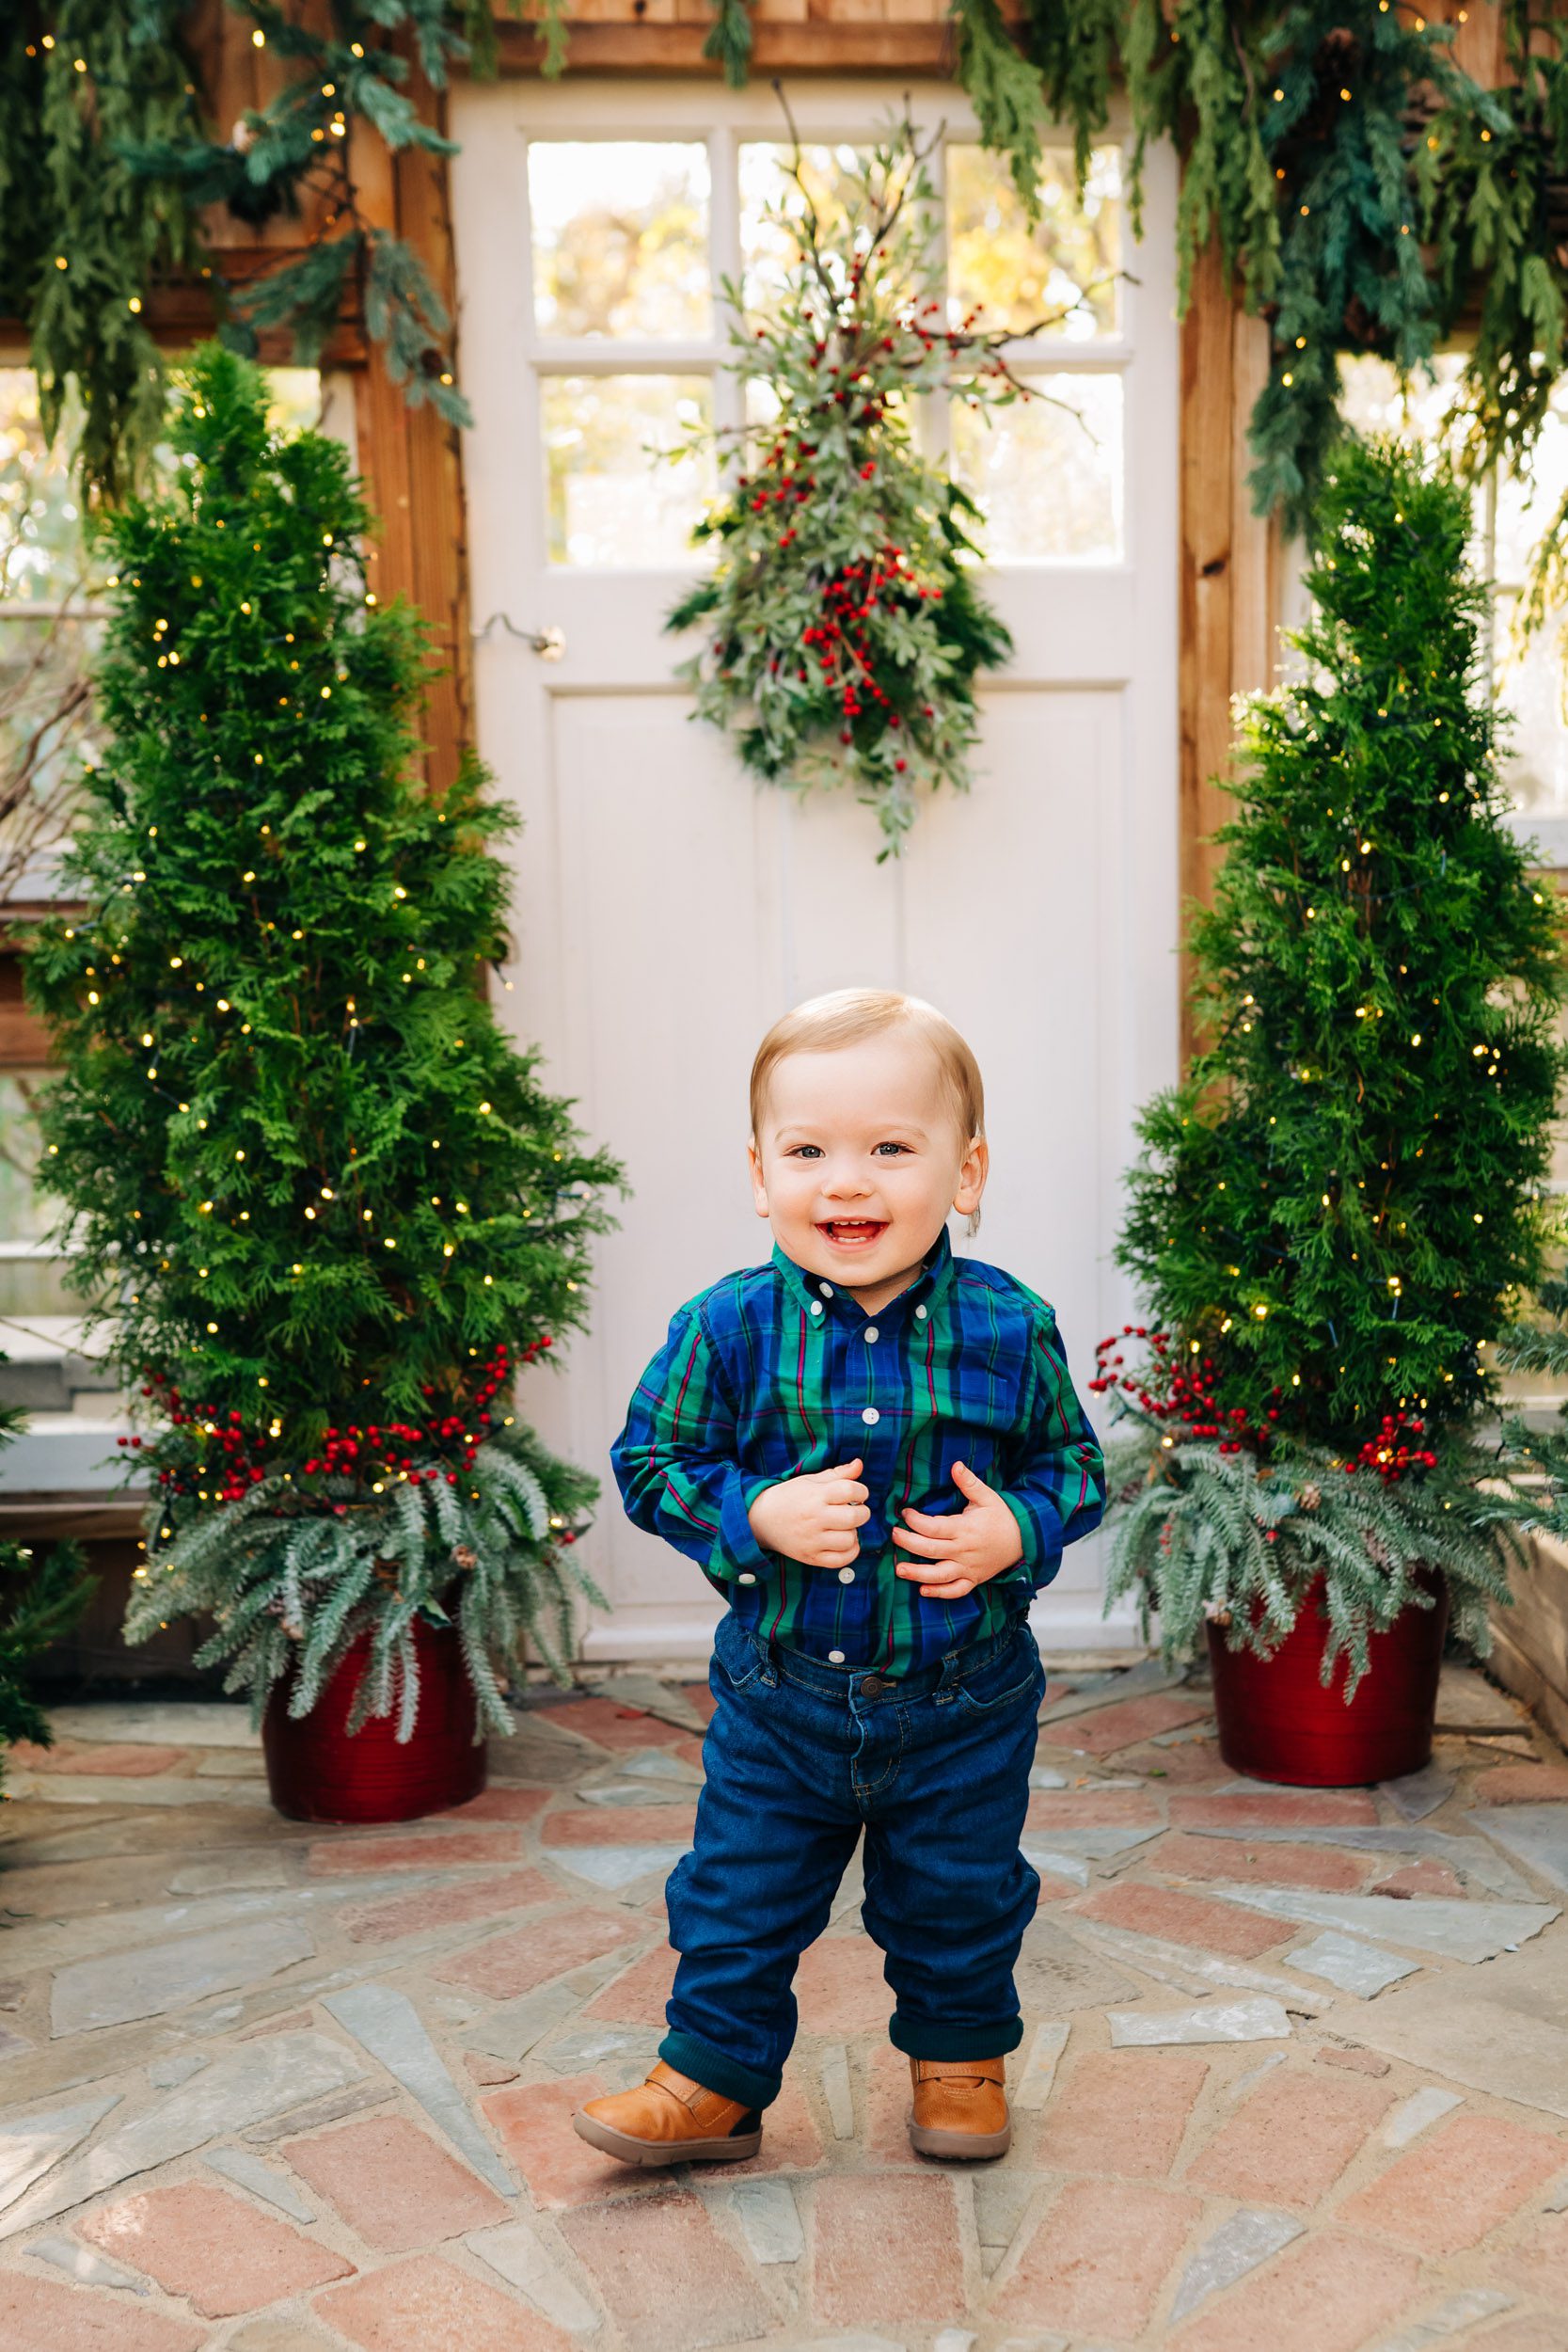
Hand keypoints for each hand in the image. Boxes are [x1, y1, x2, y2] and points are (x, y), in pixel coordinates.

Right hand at [747, 1457, 869, 1570]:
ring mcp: (812, 1540)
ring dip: (853, 1533)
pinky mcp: (811, 1557)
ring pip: (849, 1540)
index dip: (861, 1491)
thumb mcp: (811, 1480)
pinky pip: (840, 1560)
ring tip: (844, 1527)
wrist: (761, 1519)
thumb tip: (859, 1464)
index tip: (858, 1494)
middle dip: (862, 1512)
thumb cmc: (790, 1497)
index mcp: (815, 1495)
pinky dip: (849, 1552)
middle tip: (855, 1510)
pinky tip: (844, 1543)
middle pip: (854, 1517)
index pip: (850, 1490)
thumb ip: (838, 1473)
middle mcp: (814, 1517)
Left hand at [891, 1458, 1023, 1600]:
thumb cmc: (1002, 1517)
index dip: (915, 1521)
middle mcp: (964, 1550)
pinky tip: (923, 1591)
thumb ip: (969, 1482)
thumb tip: (955, 1465)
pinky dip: (940, 1593)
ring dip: (917, 1573)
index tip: (905, 1513)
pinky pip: (956, 1591)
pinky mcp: (973, 1579)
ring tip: (899, 1569)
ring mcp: (968, 1567)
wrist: (1024, 1541)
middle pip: (930, 1550)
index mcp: (965, 1529)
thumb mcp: (987, 1497)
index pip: (933, 1527)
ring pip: (939, 1575)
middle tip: (893, 1535)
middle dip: (908, 1543)